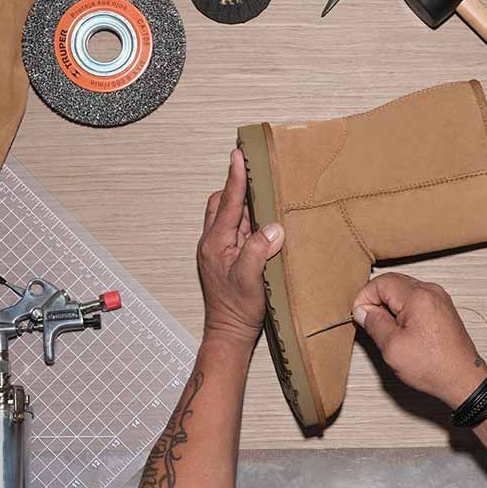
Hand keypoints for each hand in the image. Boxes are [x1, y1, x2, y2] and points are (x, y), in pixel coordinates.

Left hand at [197, 149, 283, 348]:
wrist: (228, 333)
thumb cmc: (238, 310)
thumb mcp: (251, 280)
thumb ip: (259, 250)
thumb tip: (273, 227)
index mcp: (215, 243)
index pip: (228, 203)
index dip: (236, 178)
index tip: (239, 154)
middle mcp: (213, 243)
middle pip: (222, 203)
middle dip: (237, 188)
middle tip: (256, 174)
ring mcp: (217, 251)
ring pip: (229, 217)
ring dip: (244, 206)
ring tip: (264, 197)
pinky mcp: (225, 258)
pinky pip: (235, 230)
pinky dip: (247, 222)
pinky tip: (263, 226)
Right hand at [352, 274, 486, 408]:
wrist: (463, 380)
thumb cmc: (434, 367)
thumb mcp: (393, 348)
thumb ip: (374, 324)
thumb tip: (362, 310)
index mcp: (418, 297)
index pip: (381, 282)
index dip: (365, 297)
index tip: (360, 315)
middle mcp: (431, 292)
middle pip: (393, 282)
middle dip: (376, 299)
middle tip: (369, 321)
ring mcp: (439, 298)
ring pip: (404, 289)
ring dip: (390, 304)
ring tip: (386, 328)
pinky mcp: (442, 308)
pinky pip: (416, 298)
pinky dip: (403, 308)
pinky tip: (401, 329)